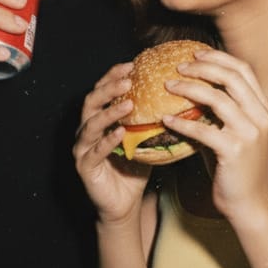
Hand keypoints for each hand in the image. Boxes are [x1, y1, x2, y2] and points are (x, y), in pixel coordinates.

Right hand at [73, 62, 151, 223]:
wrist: (124, 204)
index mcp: (99, 119)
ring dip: (109, 112)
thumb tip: (184, 100)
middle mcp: (86, 130)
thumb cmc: (134, 170)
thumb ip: (154, 121)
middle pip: (92, 101)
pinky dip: (107, 140)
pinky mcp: (84, 167)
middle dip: (109, 88)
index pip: (102, 91)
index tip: (131, 64)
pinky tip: (121, 132)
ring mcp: (83, 148)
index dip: (114, 76)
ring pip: (90, 124)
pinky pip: (95, 151)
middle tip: (128, 80)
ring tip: (127, 103)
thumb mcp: (145, 141)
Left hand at [162, 49, 267, 221]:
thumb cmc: (234, 166)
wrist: (247, 202)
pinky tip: (166, 119)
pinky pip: (204, 130)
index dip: (218, 57)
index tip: (194, 53)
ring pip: (218, 98)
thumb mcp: (231, 132)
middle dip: (202, 67)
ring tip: (167, 87)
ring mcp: (250, 133)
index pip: (243, 70)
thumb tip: (187, 88)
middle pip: (231, 78)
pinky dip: (182, 122)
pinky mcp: (235, 151)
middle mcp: (260, 116)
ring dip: (189, 89)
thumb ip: (218, 111)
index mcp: (262, 108)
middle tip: (177, 67)